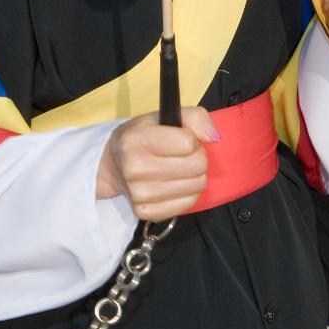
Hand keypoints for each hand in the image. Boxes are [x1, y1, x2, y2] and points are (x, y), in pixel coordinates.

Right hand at [96, 107, 218, 221]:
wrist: (113, 165)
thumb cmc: (144, 136)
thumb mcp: (166, 116)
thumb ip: (196, 117)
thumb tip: (214, 138)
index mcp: (136, 139)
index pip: (188, 142)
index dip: (191, 139)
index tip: (181, 139)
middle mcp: (133, 168)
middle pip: (196, 165)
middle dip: (196, 157)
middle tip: (182, 155)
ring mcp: (138, 194)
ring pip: (196, 185)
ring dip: (194, 175)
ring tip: (179, 168)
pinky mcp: (145, 213)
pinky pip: (188, 203)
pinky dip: (188, 193)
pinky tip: (176, 184)